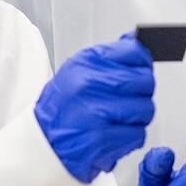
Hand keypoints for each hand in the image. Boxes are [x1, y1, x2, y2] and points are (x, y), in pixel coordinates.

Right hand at [34, 34, 154, 181]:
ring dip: (137, 118)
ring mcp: (95, 111)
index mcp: (85, 63)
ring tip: (118, 120)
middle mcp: (89, 83)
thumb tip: (133, 41)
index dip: (143, 64)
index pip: (134, 52)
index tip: (140, 71)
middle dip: (142, 94)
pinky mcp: (100, 138)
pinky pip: (138, 134)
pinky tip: (115, 134)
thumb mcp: (77, 72)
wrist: (39, 144)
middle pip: (145, 82)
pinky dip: (131, 138)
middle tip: (128, 101)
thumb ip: (108, 59)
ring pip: (146, 109)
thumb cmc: (61, 109)